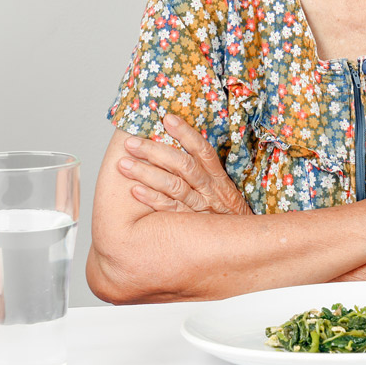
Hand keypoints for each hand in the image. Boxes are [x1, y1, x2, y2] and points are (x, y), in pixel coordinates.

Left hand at [117, 114, 251, 214]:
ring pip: (174, 186)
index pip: (203, 150)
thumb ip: (205, 173)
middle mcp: (210, 191)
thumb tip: (182, 147)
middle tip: (130, 142)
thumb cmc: (227, 216)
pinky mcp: (190, 226)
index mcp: (218, 178)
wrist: (241, 246)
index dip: (186, 133)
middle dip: (154, 151)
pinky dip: (153, 200)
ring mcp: (201, 209)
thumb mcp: (223, 192)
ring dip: (146, 173)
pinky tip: (135, 191)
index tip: (167, 118)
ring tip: (124, 164)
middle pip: (183, 165)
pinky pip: (170, 211)